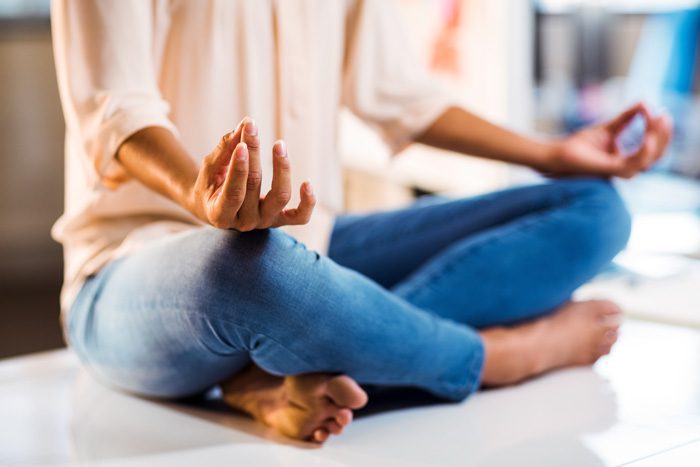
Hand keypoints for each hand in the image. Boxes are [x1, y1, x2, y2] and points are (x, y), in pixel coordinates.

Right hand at [190, 117, 314, 230]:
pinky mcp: (280, 220)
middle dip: (254, 154)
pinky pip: (300, 216)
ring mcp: (264, 222)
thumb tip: (246, 123)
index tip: (242, 144)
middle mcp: (244, 222)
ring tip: (279, 144)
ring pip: (280, 197)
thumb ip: (225, 148)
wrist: (216, 208)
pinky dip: (307, 202)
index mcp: (220, 214)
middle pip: (254, 187)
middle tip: (251, 128)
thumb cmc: (210, 185)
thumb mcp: (211, 168)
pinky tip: (307, 183)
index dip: (238, 168)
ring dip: (281, 168)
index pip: (234, 193)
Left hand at [548, 102, 672, 178]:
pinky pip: (635, 163)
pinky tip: (648, 136)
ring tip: (657, 119)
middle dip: (663, 134)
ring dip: (657, 139)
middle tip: (664, 115)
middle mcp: (627, 169)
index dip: (660, 132)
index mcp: (627, 161)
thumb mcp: (609, 127)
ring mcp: (620, 172)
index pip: (652, 149)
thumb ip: (628, 117)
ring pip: (649, 158)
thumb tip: (645, 102)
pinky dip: (645, 149)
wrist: (558, 154)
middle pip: (655, 154)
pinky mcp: (611, 171)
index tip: (663, 112)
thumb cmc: (580, 145)